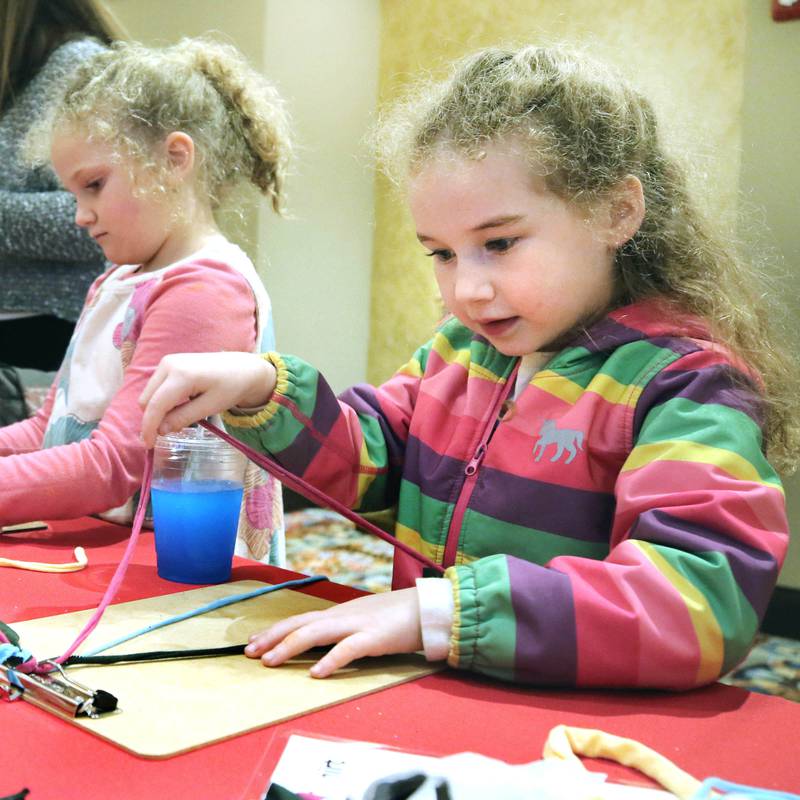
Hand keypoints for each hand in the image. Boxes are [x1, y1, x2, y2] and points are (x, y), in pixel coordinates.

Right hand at [139, 352, 276, 447]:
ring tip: (179, 418)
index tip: (148, 445)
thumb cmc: (231, 387)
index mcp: (181, 375)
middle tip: (171, 431)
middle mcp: (168, 364)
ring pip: (149, 394)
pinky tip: (179, 406)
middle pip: (147, 399)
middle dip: (153, 419)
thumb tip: (160, 430)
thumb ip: (183, 417)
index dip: (149, 427)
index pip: (155, 405)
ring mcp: (167, 361)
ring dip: (157, 410)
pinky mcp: (169, 363)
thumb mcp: (210, 406)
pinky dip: (162, 400)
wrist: (243, 368)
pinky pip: (156, 387)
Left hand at [245, 588, 422, 677]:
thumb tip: (318, 642)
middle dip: (272, 638)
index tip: (253, 641)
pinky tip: (316, 673)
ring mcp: (356, 625)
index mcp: (338, 613)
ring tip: (271, 662)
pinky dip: (330, 660)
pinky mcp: (373, 637)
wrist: (424, 609)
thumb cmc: (393, 617)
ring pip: (315, 633)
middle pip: (300, 624)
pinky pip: (347, 649)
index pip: (299, 620)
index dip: (275, 630)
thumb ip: (340, 629)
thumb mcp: (360, 620)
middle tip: (250, 652)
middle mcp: (341, 616)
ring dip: (290, 647)